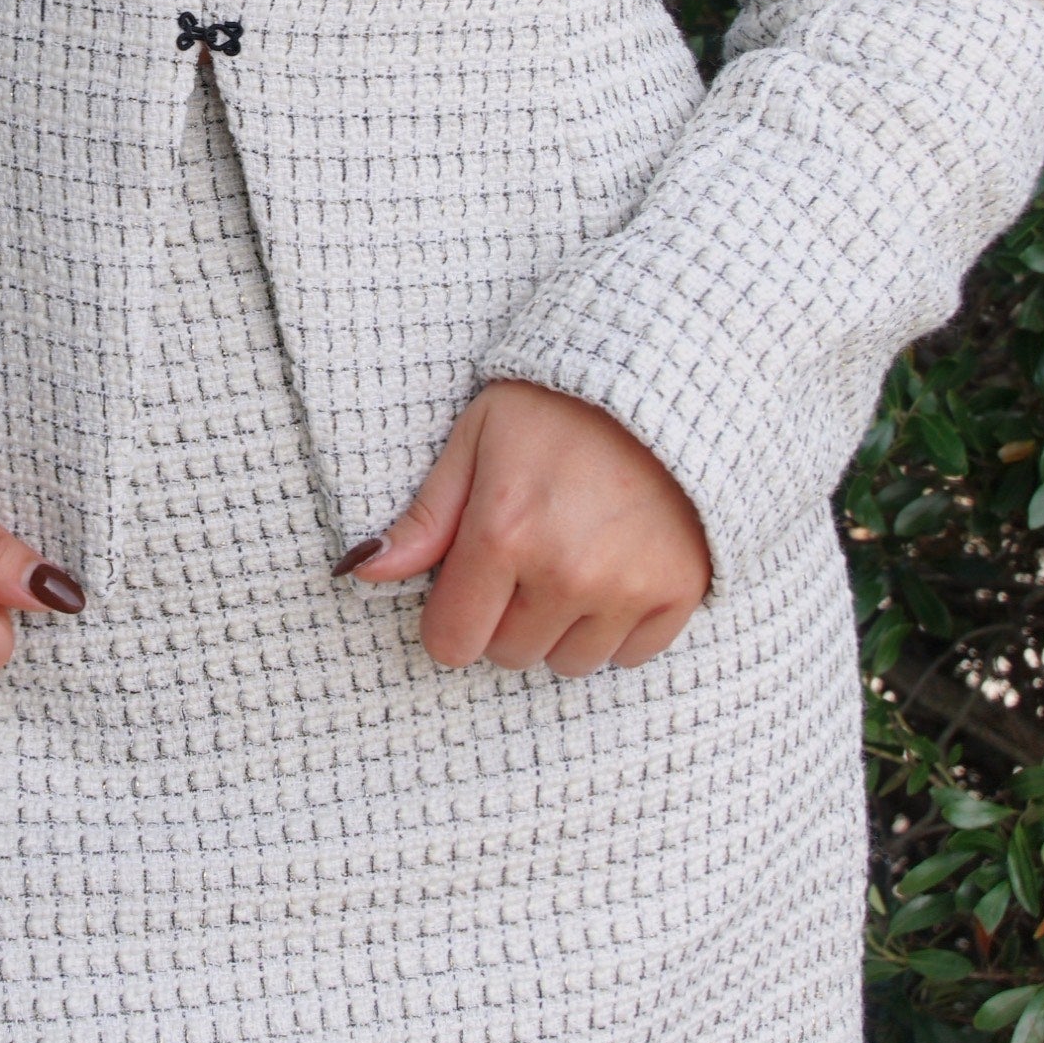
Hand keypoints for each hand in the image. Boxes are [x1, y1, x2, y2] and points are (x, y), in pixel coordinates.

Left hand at [340, 381, 707, 675]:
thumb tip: (365, 571)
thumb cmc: (558, 406)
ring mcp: (628, 588)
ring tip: (572, 562)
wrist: (664, 379)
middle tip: (526, 559)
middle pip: (508, 654)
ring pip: (569, 663)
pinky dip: (617, 628)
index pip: (452, 641)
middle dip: (504, 618)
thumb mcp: (476, 440)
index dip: (450, 618)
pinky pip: (630, 657)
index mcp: (505, 534)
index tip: (466, 586)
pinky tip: (615, 572)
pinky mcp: (679, 592)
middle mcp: (566, 573)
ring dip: (560, 628)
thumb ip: (425, 517)